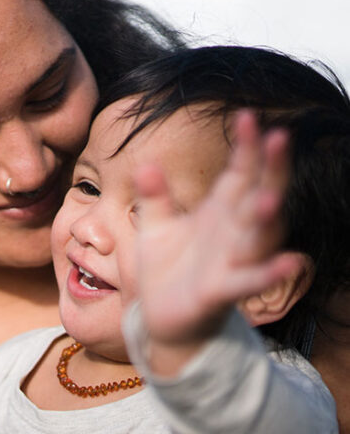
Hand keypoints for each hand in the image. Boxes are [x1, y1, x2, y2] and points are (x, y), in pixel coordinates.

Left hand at [134, 111, 303, 368]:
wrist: (161, 318)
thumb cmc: (166, 269)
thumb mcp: (155, 227)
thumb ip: (155, 197)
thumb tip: (146, 164)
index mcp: (219, 213)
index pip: (240, 173)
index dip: (246, 146)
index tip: (246, 115)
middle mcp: (233, 233)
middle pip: (260, 195)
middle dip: (271, 169)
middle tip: (280, 137)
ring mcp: (232, 262)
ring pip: (258, 237)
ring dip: (267, 219)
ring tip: (270, 197)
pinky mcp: (221, 292)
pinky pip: (248, 282)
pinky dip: (266, 274)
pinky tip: (288, 262)